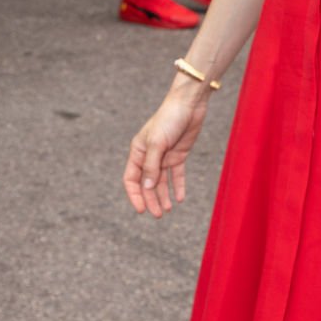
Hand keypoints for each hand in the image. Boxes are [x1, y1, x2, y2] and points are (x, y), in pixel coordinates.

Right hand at [124, 85, 208, 217]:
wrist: (189, 105)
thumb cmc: (169, 119)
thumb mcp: (157, 143)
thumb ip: (152, 166)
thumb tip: (148, 187)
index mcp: (137, 151)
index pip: (131, 179)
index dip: (135, 195)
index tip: (141, 210)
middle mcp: (149, 156)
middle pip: (147, 183)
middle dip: (151, 200)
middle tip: (158, 215)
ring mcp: (164, 156)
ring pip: (161, 182)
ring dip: (163, 196)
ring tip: (168, 210)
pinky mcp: (178, 155)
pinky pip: (177, 175)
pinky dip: (178, 186)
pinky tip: (180, 199)